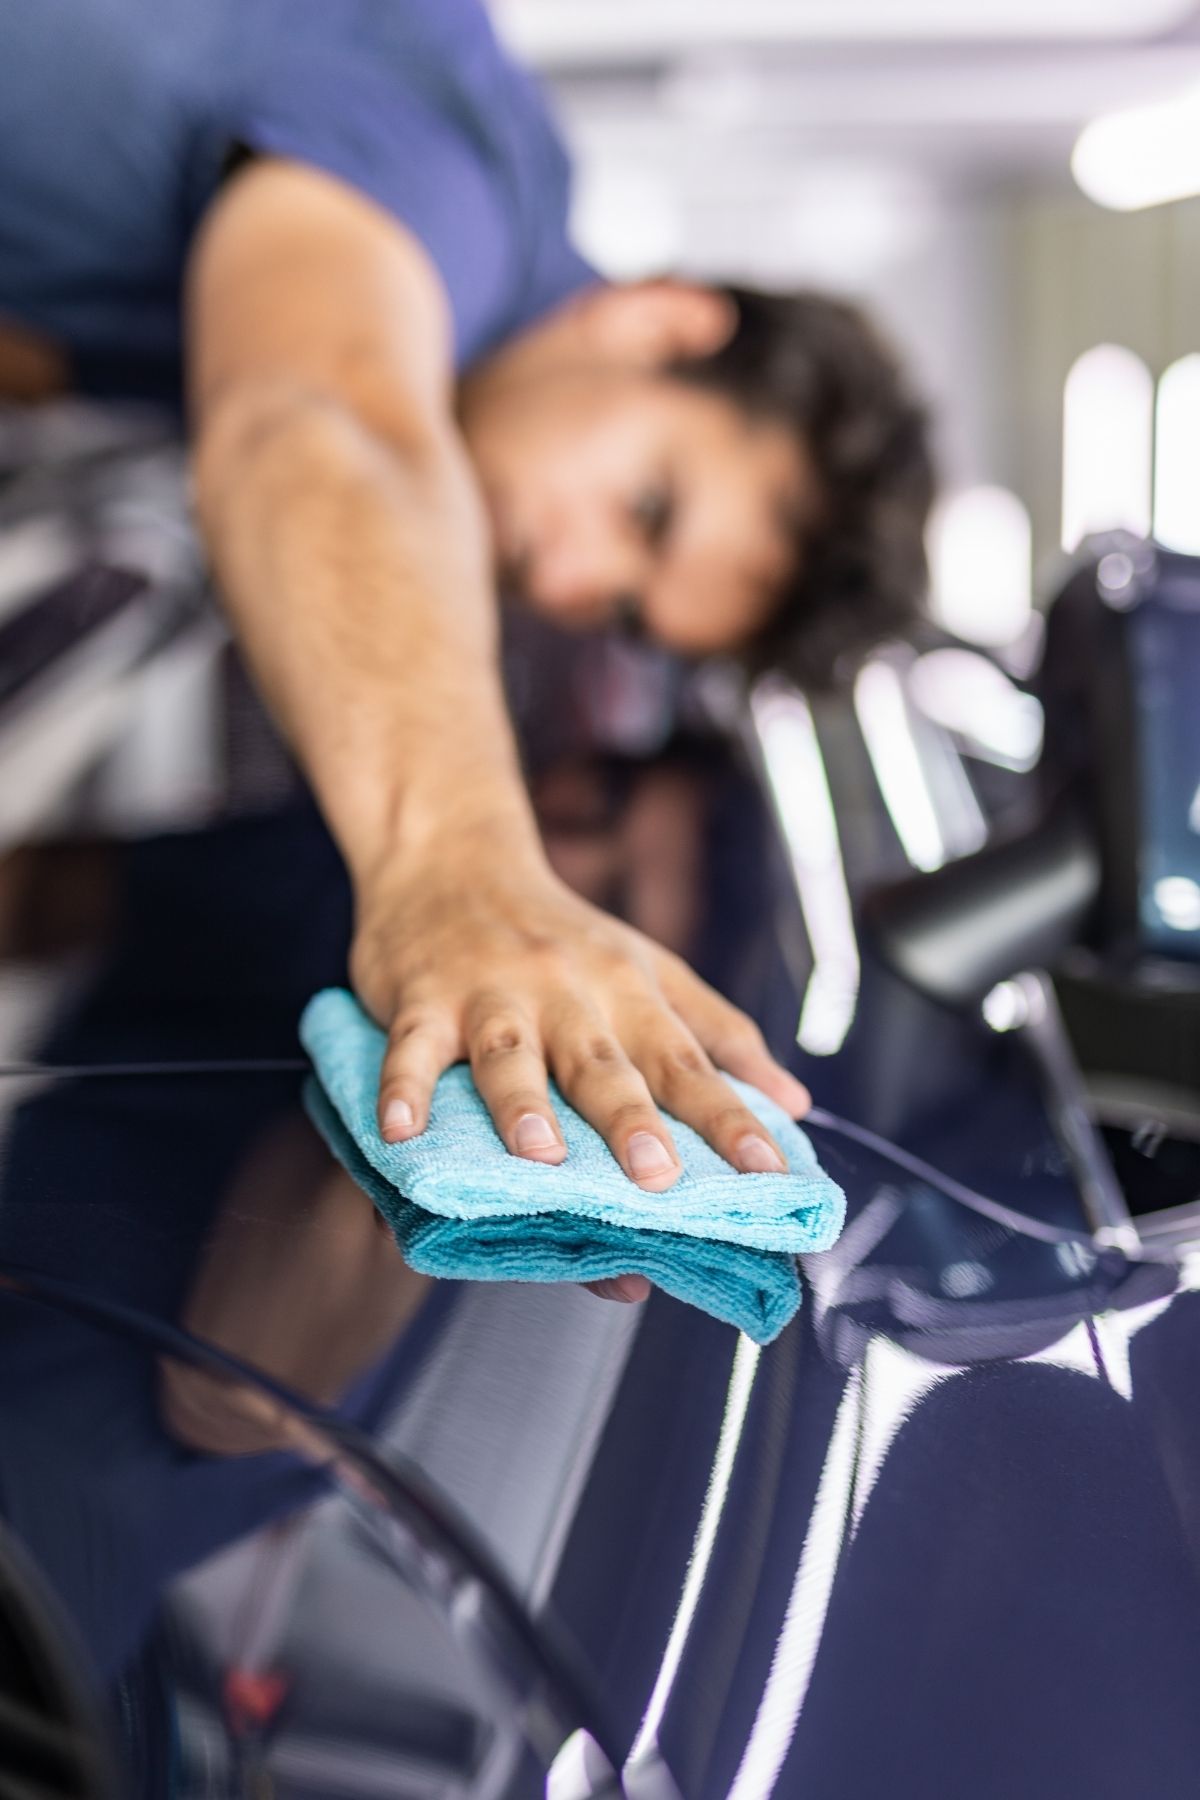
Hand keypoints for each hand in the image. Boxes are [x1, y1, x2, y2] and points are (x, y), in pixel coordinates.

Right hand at [350, 840, 810, 1305]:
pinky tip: (400, 1131)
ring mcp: (492, 995)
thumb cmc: (562, 933)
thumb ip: (720, 1035)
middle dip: (631, 1120)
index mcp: (630, 993)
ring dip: (524, 1104)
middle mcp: (568, 994)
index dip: (729, 1117)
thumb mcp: (651, 971)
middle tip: (659, 1176)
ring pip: (512, 1054)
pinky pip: (412, 1048)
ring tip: (541, 1154)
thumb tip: (795, 1104)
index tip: (770, 1170)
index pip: (689, 1062)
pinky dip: (403, 1088)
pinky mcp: (423, 1000)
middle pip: (603, 1063)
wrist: (454, 857)